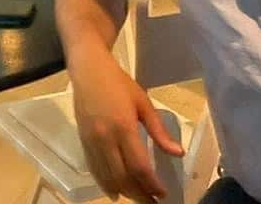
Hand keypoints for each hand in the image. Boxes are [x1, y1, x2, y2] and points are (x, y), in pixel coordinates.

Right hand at [71, 53, 183, 201]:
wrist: (88, 69)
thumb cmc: (119, 83)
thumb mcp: (143, 102)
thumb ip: (159, 131)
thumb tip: (178, 153)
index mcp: (123, 127)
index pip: (139, 166)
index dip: (151, 184)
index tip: (162, 194)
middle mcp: (105, 138)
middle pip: (122, 177)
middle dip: (139, 194)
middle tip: (152, 202)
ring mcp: (91, 142)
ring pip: (107, 177)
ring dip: (124, 192)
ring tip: (138, 198)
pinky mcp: (83, 142)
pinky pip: (95, 170)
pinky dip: (105, 184)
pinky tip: (115, 191)